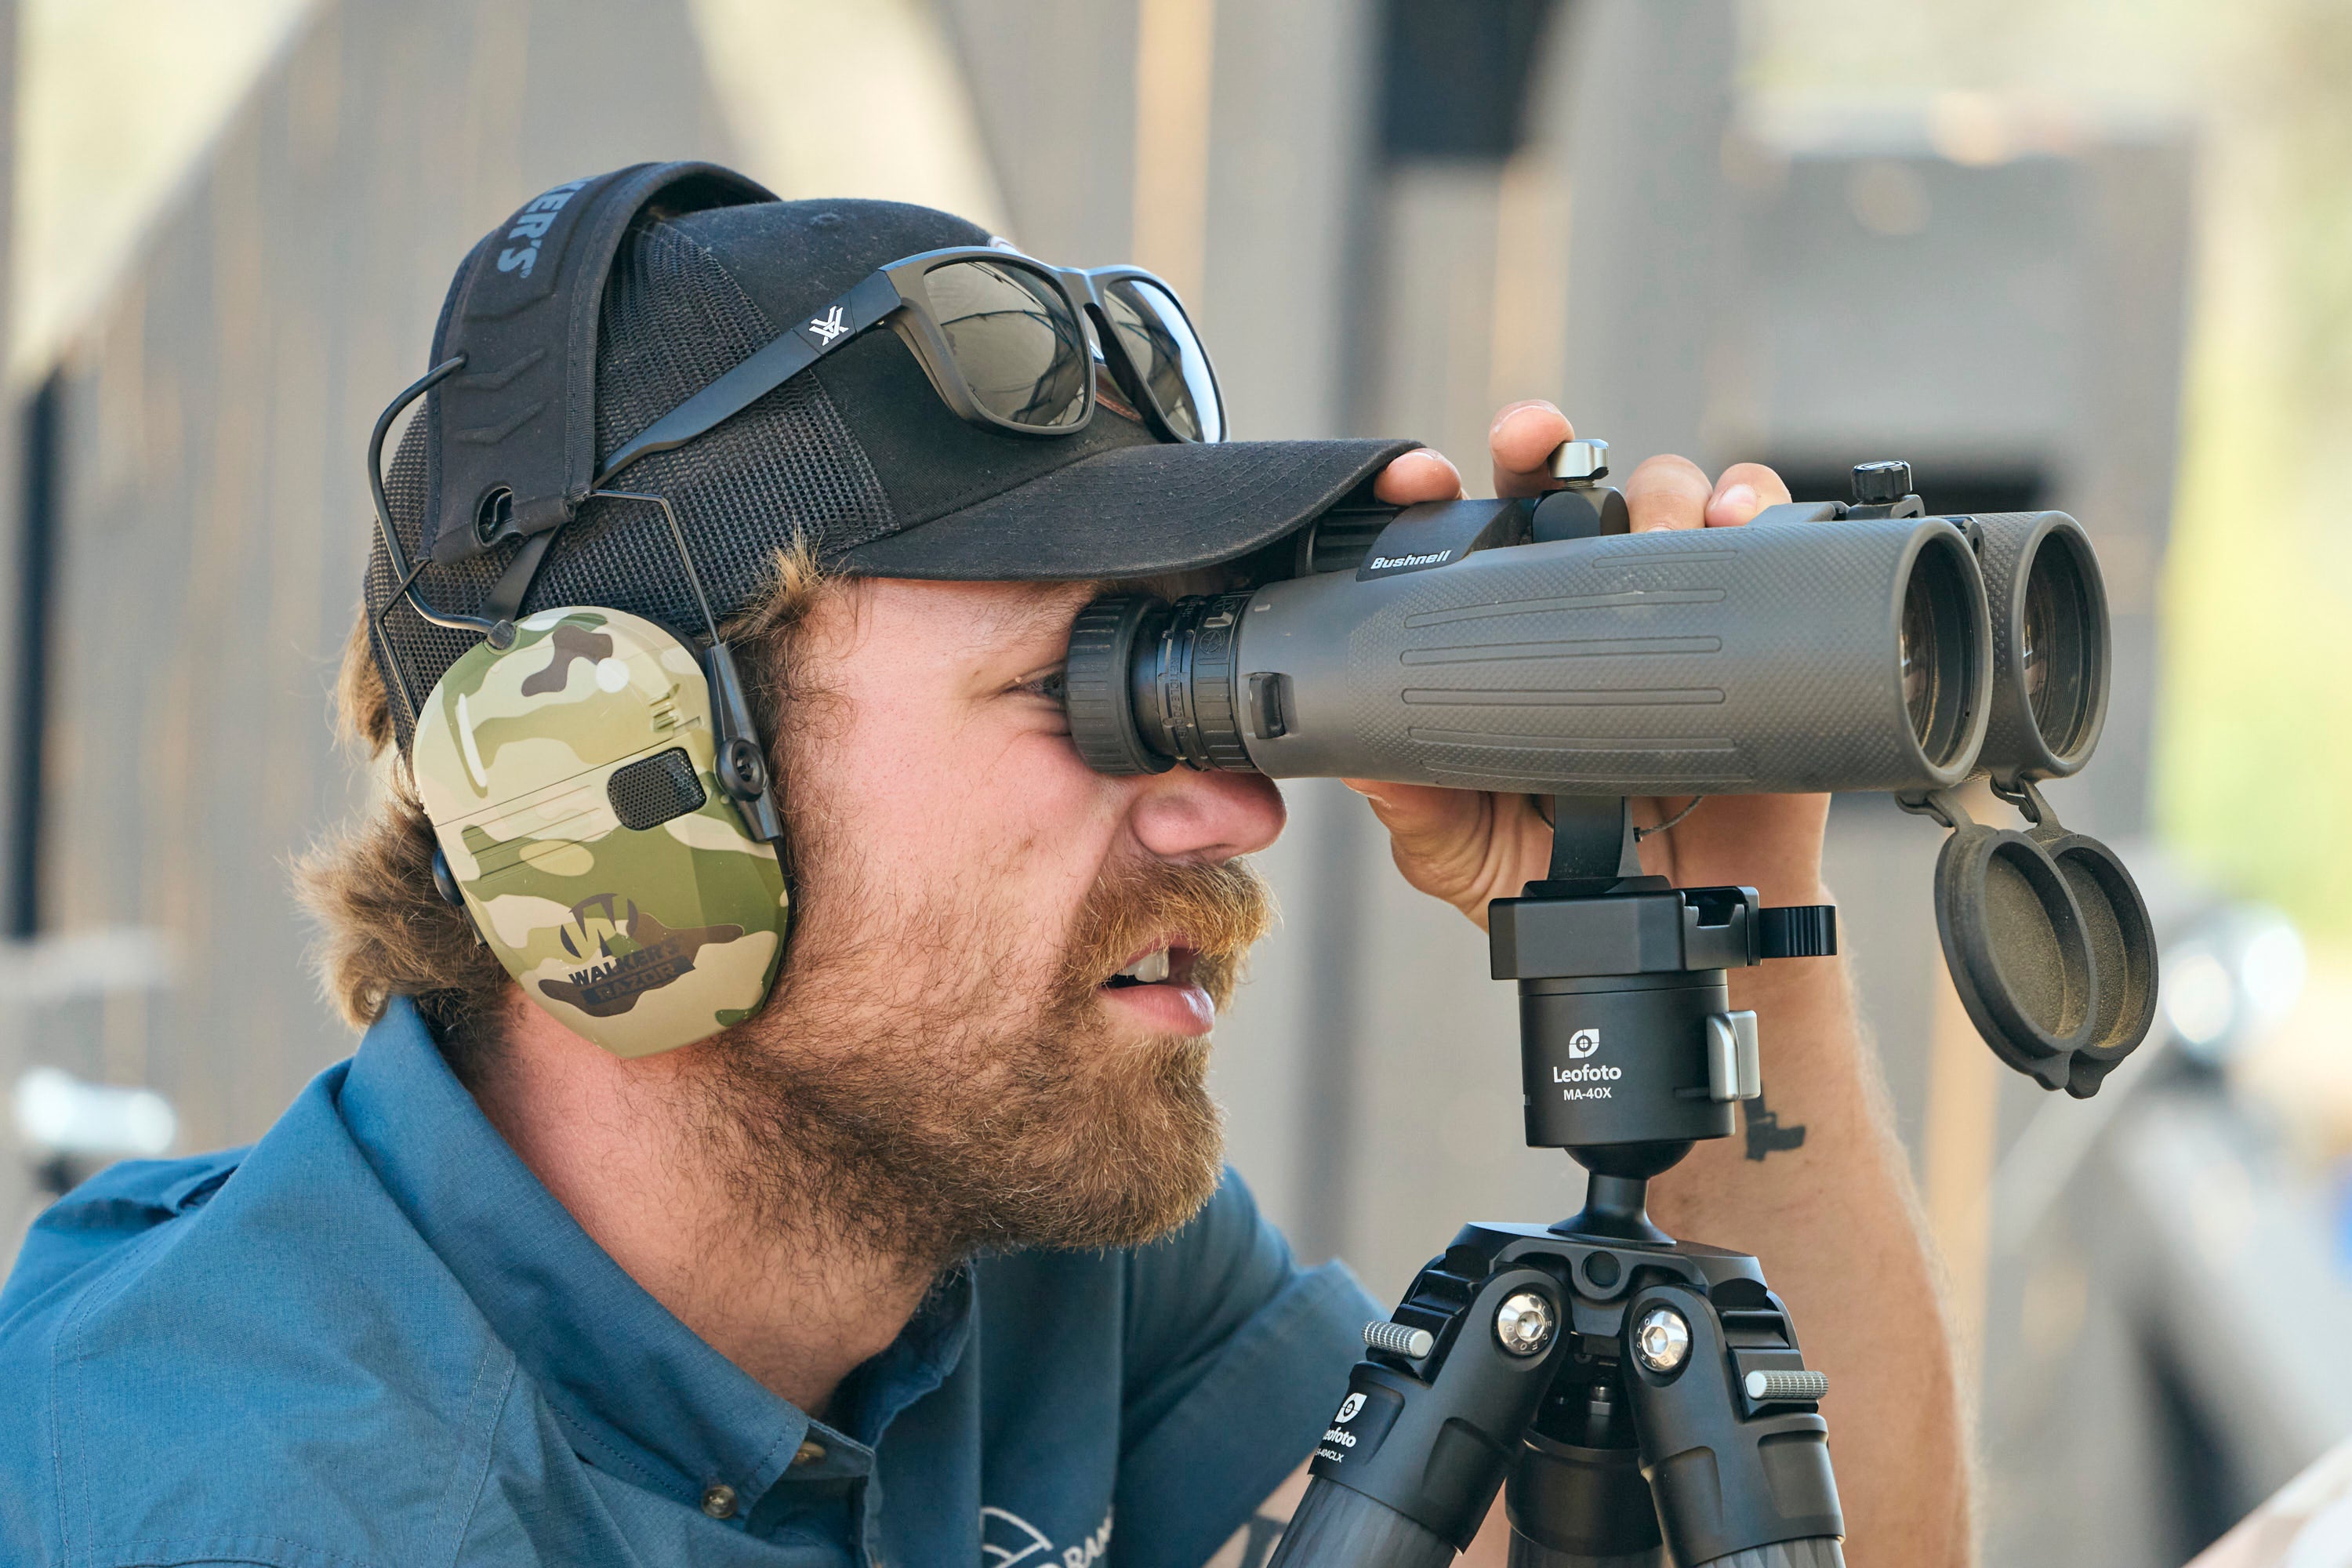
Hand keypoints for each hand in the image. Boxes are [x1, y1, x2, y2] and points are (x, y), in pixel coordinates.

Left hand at [1349, 401, 1830, 924]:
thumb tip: (1353, 747)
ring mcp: (1668, 605)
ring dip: (1657, 489)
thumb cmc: (1561, 876)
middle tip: (1534, 442)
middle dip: (1544, 443)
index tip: (1423, 482)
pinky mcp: (1752, 617)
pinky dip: (1757, 506)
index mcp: (1502, 638)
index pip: (1465, 541)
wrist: (1679, 922)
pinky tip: (1739, 524)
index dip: (1441, 495)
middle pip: (1564, 486)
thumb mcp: (1460, 847)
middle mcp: (1581, 604)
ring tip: (1650, 533)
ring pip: (1662, 492)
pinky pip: (1765, 529)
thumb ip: (1412, 802)